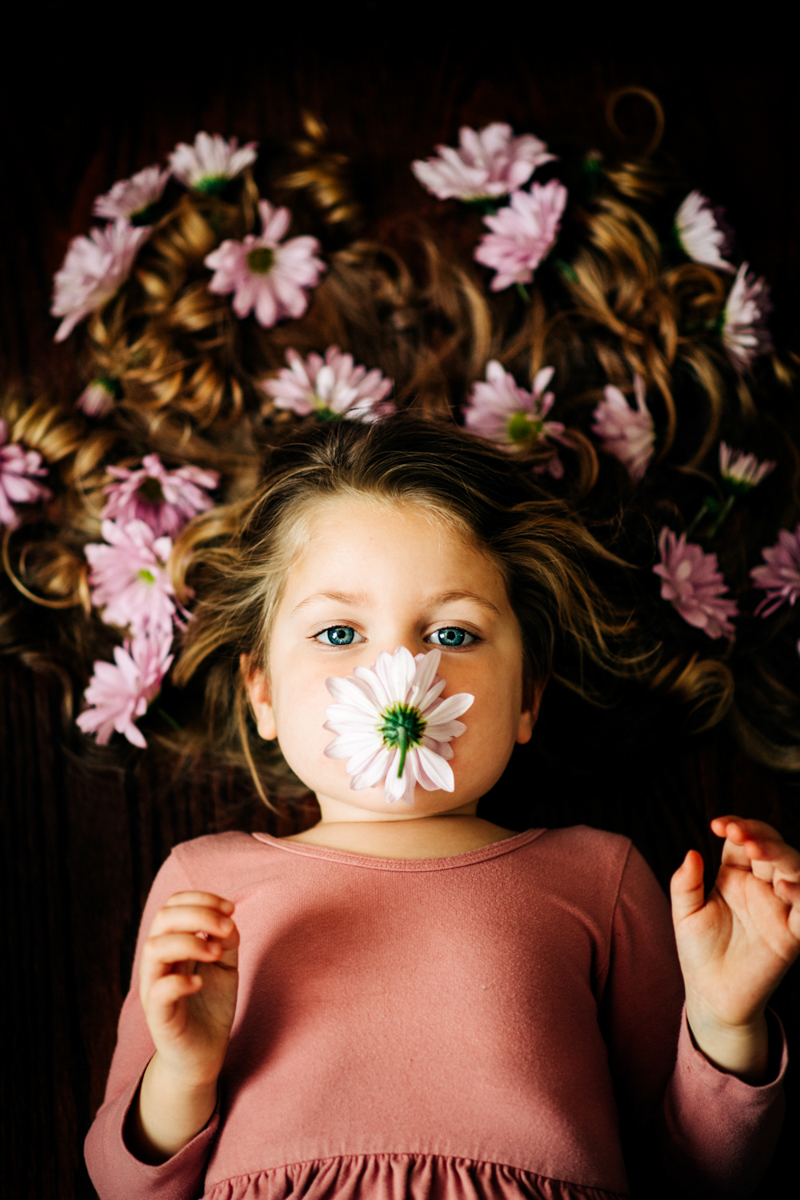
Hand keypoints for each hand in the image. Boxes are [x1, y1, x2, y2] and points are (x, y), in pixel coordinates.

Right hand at [130, 891, 238, 1162]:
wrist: (204, 1055)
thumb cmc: (211, 1005)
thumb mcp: (225, 966)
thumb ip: (226, 940)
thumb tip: (228, 920)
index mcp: (173, 944)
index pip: (173, 905)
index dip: (201, 898)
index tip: (231, 907)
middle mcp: (159, 962)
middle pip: (163, 918)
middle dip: (198, 913)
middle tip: (227, 926)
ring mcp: (155, 988)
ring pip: (155, 948)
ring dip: (190, 942)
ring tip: (218, 953)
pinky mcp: (159, 1016)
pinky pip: (158, 991)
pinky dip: (180, 981)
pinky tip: (200, 983)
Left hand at [670, 818, 799, 1080]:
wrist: (711, 994)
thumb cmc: (698, 951)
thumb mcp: (685, 913)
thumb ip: (685, 883)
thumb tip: (692, 852)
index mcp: (736, 876)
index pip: (744, 840)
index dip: (737, 826)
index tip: (719, 825)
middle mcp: (761, 887)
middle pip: (772, 849)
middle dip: (759, 836)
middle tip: (739, 834)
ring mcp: (779, 908)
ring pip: (794, 871)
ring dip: (781, 856)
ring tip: (758, 851)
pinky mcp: (792, 934)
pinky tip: (784, 886)